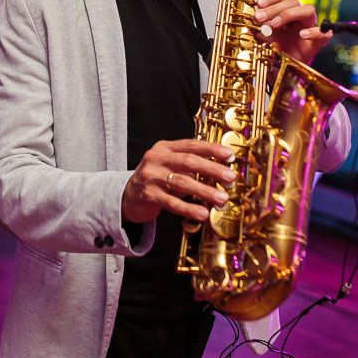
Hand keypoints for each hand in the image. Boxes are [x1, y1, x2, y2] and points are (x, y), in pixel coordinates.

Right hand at [121, 139, 238, 223]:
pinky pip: (172, 202)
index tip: (228, 154)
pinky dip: (189, 208)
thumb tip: (220, 172)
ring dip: (205, 191)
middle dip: (212, 169)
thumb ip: (189, 166)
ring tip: (222, 199)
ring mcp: (151, 176)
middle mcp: (157, 159)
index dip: (211, 149)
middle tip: (230, 177)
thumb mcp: (169, 165)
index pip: (191, 145)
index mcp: (164, 148)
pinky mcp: (148, 195)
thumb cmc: (155, 179)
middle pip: (188, 162)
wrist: (127, 196)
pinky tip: (202, 213)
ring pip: (182, 182)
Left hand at [254, 0, 331, 63]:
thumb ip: (259, 28)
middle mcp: (300, 15)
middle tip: (258, 17)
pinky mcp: (318, 41)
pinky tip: (302, 34)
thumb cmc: (277, 48)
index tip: (258, 3)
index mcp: (289, 10)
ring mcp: (311, 26)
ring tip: (272, 25)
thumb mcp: (264, 37)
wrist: (286, 67)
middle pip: (293, 1)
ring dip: (288, 14)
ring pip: (308, 10)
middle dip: (273, 8)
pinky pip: (324, 33)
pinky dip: (314, 32)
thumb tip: (253, 21)